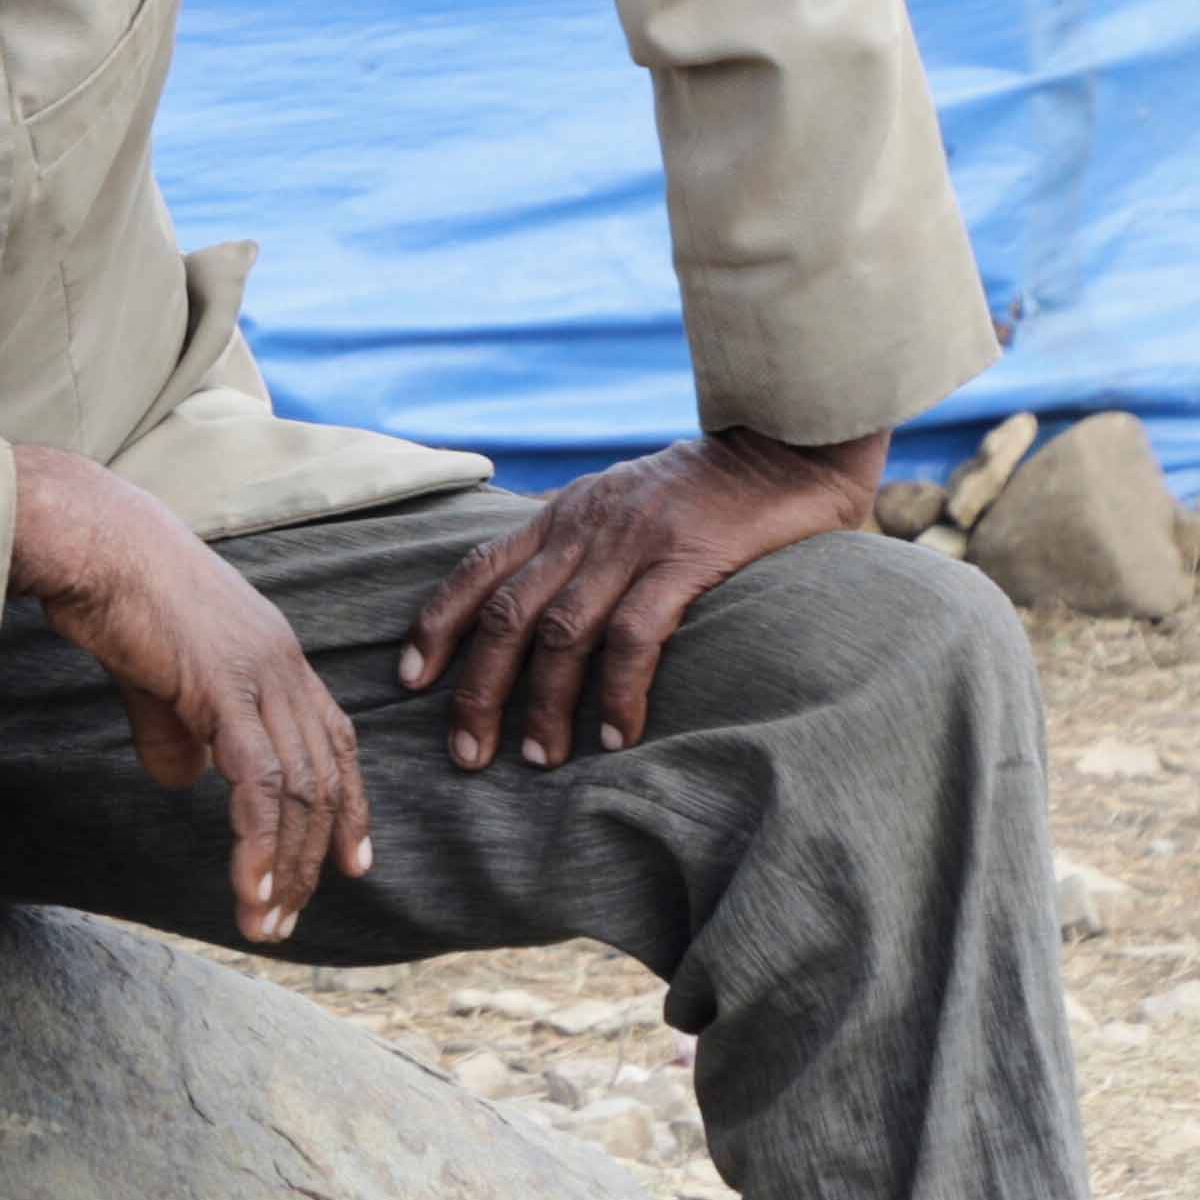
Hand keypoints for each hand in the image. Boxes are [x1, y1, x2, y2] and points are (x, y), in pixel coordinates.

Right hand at [11, 446, 370, 942]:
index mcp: (275, 656)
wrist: (90, 541)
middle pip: (325, 776)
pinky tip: (250, 888)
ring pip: (299, 790)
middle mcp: (283, 665)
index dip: (348, 805)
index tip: (352, 862)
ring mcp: (261, 676)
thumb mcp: (156, 674)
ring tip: (266, 921)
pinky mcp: (226, 689)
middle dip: (316, 856)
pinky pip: (259, 786)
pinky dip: (259, 845)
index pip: (333, 741)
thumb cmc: (113, 593)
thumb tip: (184, 780)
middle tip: (294, 916)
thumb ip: (178, 728)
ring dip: (286, 865)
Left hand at [401, 429, 885, 769]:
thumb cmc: (711, 490)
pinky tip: (616, 736)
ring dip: (543, 703)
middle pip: (507, 615)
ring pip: (561, 632)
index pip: (479, 569)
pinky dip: (618, 691)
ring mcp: (633, 540)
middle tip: (468, 754)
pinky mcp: (686, 557)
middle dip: (478, 689)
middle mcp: (585, 525)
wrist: (787, 440)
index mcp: (564, 513)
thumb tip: (548, 614)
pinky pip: (635, 635)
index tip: (412, 681)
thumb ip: (587, 545)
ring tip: (540, 759)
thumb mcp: (627, 503)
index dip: (438, 626)